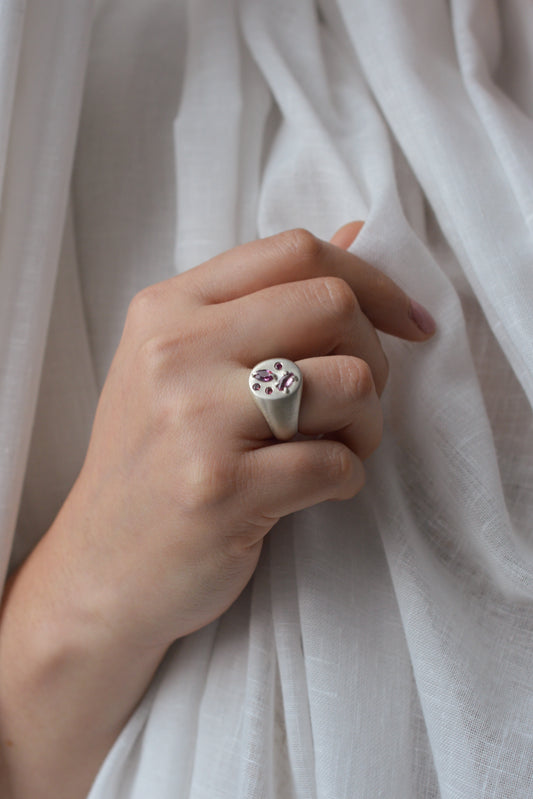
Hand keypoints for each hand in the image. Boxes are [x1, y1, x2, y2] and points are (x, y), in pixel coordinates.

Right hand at [53, 225, 435, 650]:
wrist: (98, 569)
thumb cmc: (154, 463)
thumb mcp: (187, 365)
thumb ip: (267, 300)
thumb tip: (361, 231)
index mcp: (168, 309)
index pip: (295, 250)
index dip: (372, 278)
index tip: (406, 322)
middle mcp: (175, 352)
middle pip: (333, 304)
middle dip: (376, 354)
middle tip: (357, 402)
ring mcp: (195, 420)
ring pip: (350, 380)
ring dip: (368, 424)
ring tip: (337, 448)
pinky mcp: (220, 489)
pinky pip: (335, 463)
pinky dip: (347, 479)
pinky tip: (317, 490)